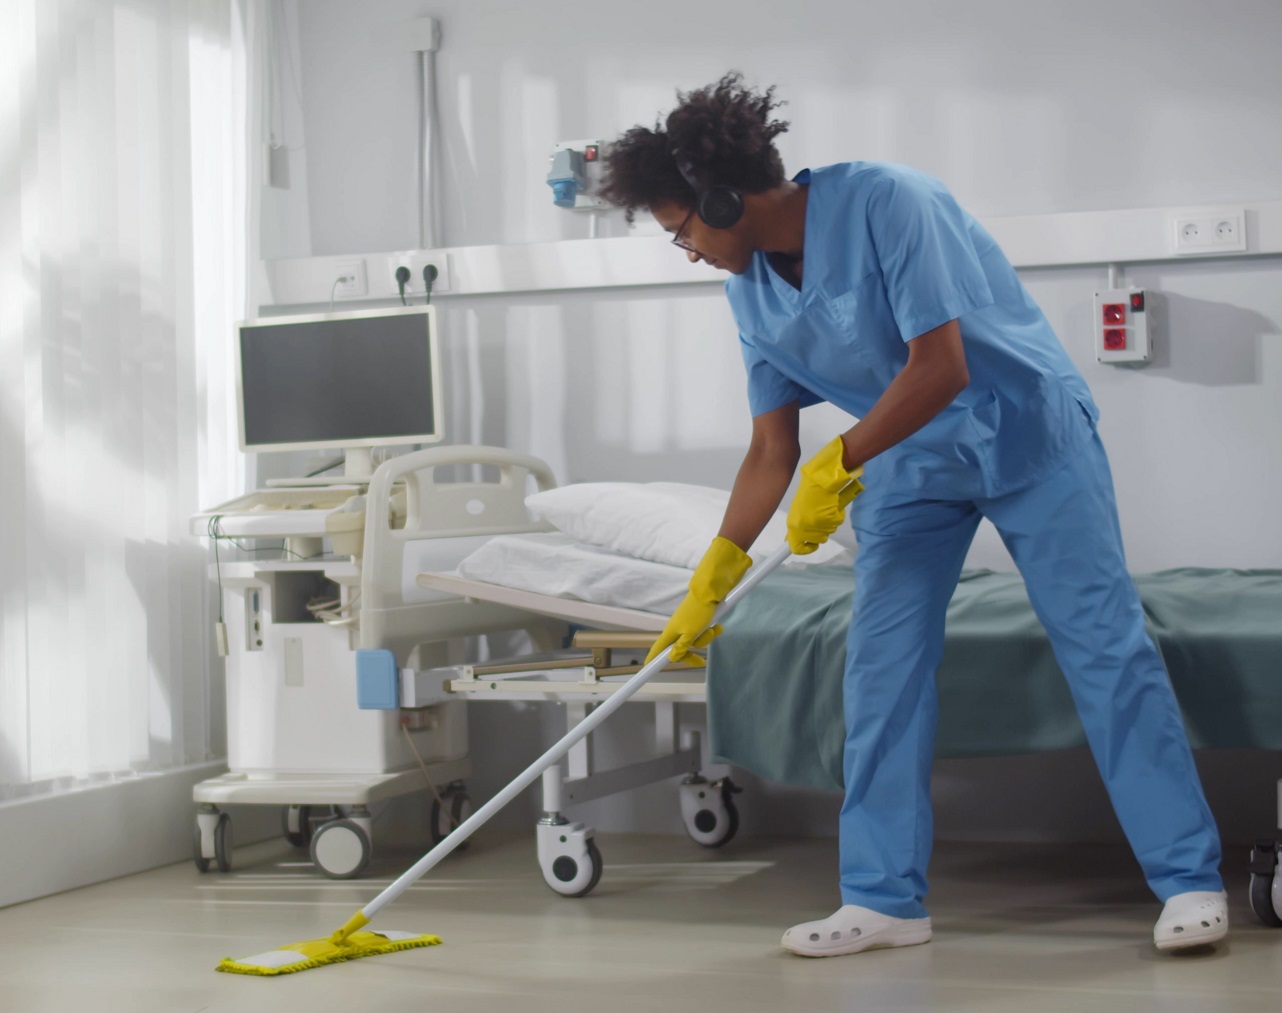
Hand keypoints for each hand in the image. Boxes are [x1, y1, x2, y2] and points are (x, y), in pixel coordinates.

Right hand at [645, 537, 751, 666]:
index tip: (647, 667)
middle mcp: (677, 629)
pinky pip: (703, 631)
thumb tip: (672, 658)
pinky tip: (718, 626)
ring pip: (695, 640)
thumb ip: (681, 647)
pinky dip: (711, 630)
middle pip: (680, 649)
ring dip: (706, 638)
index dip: (652, 658)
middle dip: (692, 654)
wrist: (709, 591)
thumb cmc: (697, 612)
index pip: (658, 649)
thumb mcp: (690, 633)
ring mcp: (688, 624)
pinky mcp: (699, 619)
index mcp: (671, 632)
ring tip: (712, 629)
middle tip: (701, 662)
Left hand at [786, 436, 863, 553]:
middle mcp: (804, 528)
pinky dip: (838, 514)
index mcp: (793, 524)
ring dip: (830, 521)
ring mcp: (818, 524)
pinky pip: (837, 521)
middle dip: (821, 531)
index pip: (795, 547)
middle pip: (817, 539)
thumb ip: (799, 523)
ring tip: (826, 506)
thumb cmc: (809, 489)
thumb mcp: (799, 509)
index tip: (811, 546)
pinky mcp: (831, 519)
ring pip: (828, 531)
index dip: (804, 549)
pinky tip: (833, 503)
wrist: (820, 479)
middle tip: (821, 517)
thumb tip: (792, 540)